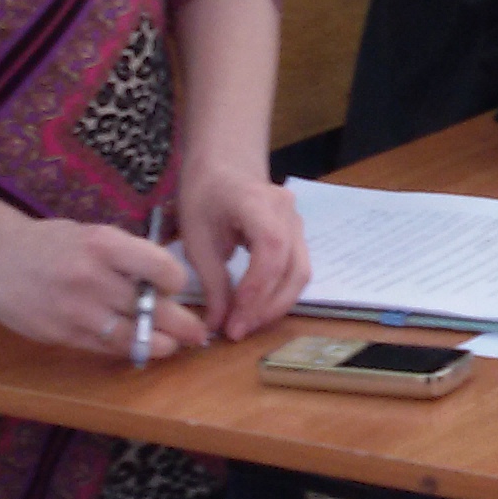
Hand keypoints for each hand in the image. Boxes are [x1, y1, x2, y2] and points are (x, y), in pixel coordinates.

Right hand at [0, 214, 207, 360]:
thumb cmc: (52, 244)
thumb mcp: (93, 234)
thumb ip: (127, 257)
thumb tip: (166, 282)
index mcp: (104, 244)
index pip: (161, 267)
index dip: (177, 281)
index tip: (178, 287)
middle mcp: (91, 277)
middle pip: (152, 308)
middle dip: (182, 325)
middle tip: (199, 333)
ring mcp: (75, 310)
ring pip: (132, 336)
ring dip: (159, 344)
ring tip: (173, 346)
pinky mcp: (60, 334)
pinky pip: (104, 348)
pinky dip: (127, 350)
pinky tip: (140, 348)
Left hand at [177, 165, 306, 341]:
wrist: (224, 167)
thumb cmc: (204, 196)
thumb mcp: (197, 238)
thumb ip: (212, 282)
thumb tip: (218, 326)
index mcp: (259, 204)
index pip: (271, 252)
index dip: (256, 291)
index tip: (232, 321)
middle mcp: (289, 213)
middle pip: (294, 269)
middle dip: (267, 307)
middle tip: (237, 331)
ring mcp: (298, 224)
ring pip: (301, 274)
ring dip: (276, 306)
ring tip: (246, 325)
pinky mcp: (297, 237)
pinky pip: (296, 270)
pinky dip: (278, 295)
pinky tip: (256, 309)